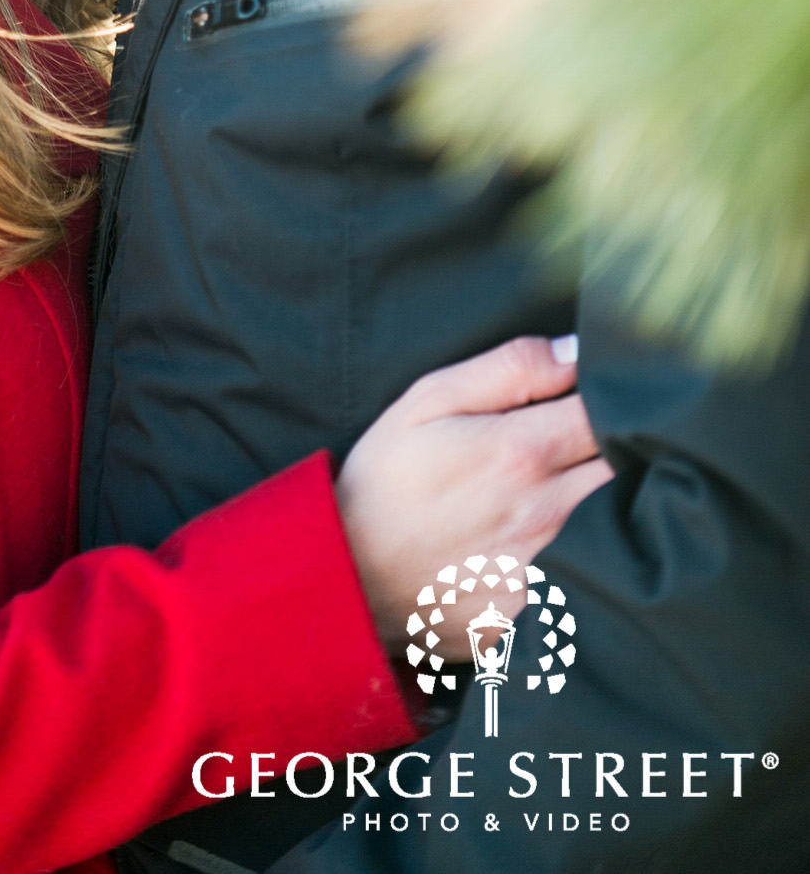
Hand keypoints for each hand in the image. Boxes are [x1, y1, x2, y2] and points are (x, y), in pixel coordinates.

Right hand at [334, 335, 611, 653]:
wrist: (345, 575)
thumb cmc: (383, 476)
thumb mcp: (428, 399)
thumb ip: (509, 369)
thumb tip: (577, 352)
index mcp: (523, 453)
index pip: (610, 415)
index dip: (610, 398)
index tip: (591, 392)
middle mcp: (544, 514)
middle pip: (615, 468)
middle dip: (601, 445)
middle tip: (558, 435)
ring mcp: (540, 568)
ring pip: (588, 518)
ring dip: (570, 495)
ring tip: (512, 487)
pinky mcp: (528, 608)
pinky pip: (555, 568)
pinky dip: (538, 549)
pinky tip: (492, 540)